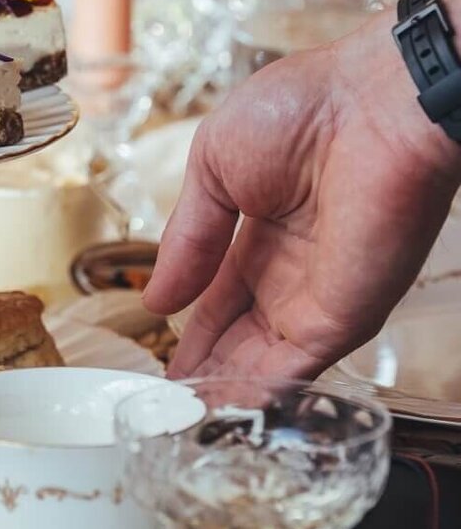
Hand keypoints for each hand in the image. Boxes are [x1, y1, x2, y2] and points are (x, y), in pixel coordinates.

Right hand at [143, 0, 460, 378]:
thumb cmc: (301, 108)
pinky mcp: (345, 314)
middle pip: (240, 337)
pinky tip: (220, 413)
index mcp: (262, 227)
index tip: (160, 364)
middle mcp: (294, 269)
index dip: (189, 331)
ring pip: (264, 362)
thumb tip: (156, 299)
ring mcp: (320, 295)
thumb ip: (188, 237)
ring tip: (177, 425)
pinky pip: (297, 367)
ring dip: (224, 393)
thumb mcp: (212, 166)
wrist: (373, 103)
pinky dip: (259, 394)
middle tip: (162, 409)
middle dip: (203, 372)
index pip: (219, 295)